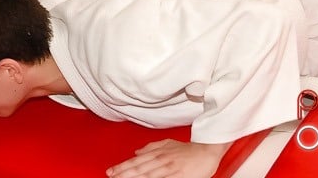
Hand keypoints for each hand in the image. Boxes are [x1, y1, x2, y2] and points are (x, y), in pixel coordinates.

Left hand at [106, 140, 229, 177]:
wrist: (207, 151)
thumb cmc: (188, 150)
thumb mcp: (168, 144)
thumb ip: (152, 147)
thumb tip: (137, 151)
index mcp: (158, 153)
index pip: (136, 161)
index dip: (123, 167)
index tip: (111, 172)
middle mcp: (161, 160)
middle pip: (139, 169)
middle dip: (123, 174)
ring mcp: (169, 169)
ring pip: (147, 175)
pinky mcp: (178, 176)